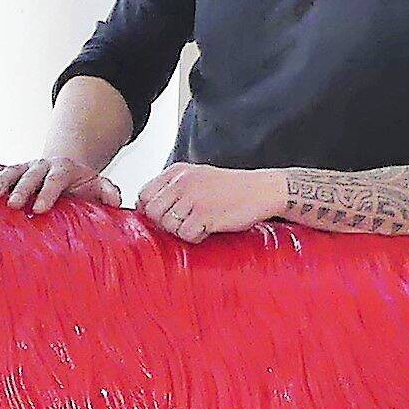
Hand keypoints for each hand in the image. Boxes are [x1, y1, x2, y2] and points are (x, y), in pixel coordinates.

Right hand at [0, 154, 121, 215]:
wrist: (67, 170)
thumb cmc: (82, 184)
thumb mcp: (98, 185)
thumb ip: (107, 191)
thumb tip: (115, 201)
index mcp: (64, 169)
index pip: (56, 179)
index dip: (48, 193)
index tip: (39, 209)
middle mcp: (43, 165)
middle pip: (31, 174)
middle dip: (22, 188)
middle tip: (14, 204)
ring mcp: (27, 167)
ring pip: (13, 170)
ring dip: (2, 180)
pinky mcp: (14, 170)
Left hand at [136, 164, 287, 242]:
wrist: (263, 190)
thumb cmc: (230, 188)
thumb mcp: (197, 177)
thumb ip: (172, 188)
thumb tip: (145, 209)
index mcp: (178, 171)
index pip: (144, 194)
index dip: (150, 209)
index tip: (165, 215)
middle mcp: (183, 182)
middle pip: (152, 212)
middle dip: (165, 223)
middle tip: (184, 222)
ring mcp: (193, 198)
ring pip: (167, 225)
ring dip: (181, 230)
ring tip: (200, 223)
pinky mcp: (205, 215)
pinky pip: (186, 235)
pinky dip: (196, 237)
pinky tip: (208, 228)